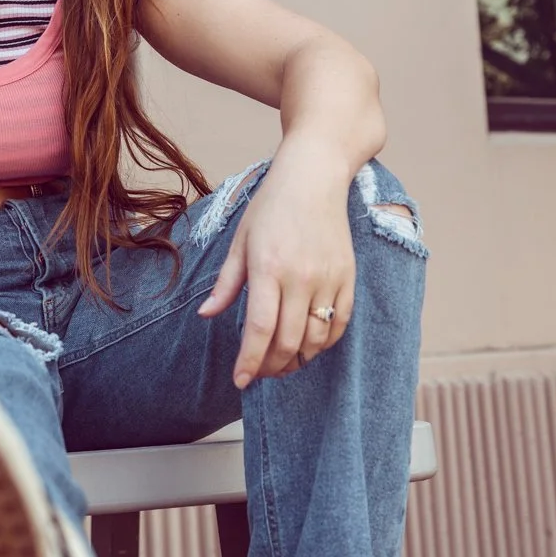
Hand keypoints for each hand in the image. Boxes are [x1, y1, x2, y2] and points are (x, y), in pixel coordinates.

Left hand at [198, 150, 355, 385]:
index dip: (249, 361)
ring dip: (297, 360)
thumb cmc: (271, 205)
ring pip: (315, 339)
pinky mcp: (348, 277)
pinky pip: (339, 324)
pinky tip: (307, 346)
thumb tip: (207, 314)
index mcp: (268, 266)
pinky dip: (323, 343)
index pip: (260, 329)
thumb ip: (227, 282)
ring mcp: (328, 278)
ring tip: (281, 364)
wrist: (314, 176)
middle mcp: (300, 276)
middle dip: (271, 367)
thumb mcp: (241, 240)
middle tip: (258, 374)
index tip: (240, 380)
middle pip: (288, 341)